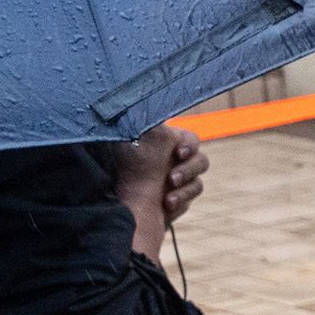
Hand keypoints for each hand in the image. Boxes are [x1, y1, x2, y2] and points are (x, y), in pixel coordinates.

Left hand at [110, 124, 199, 259]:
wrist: (113, 202)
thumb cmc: (119, 166)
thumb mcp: (130, 138)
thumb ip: (145, 122)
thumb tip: (148, 105)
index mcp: (167, 143)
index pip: (191, 139)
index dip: (190, 146)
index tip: (178, 153)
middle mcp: (175, 162)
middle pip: (201, 161)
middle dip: (189, 171)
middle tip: (171, 179)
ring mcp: (177, 183)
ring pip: (197, 184)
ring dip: (185, 192)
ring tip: (168, 201)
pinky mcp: (175, 202)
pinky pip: (188, 203)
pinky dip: (178, 205)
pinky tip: (165, 209)